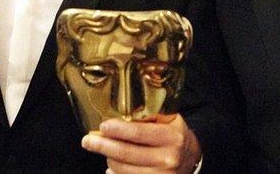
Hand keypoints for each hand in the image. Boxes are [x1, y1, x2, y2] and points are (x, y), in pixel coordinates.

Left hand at [82, 114, 201, 173]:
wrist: (191, 159)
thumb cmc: (175, 136)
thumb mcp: (170, 120)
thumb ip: (150, 115)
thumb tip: (122, 112)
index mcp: (171, 137)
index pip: (139, 133)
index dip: (118, 130)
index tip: (103, 126)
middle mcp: (167, 159)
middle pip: (126, 154)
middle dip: (103, 146)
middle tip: (88, 140)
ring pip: (122, 169)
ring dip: (108, 159)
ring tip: (104, 149)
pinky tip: (111, 167)